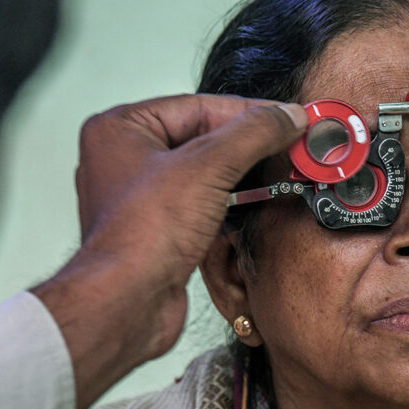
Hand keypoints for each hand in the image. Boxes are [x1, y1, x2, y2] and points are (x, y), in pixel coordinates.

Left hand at [33, 94, 306, 408]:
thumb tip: (286, 115)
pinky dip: (227, 199)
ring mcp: (138, 195)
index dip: (248, 112)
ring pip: (201, 170)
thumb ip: (252, 134)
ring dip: (240, 173)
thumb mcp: (208, 167)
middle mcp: (123, 157)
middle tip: (289, 143)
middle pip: (200, 136)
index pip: (196, 106)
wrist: (128, 302)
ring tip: (280, 169)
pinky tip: (255, 199)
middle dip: (246, 143)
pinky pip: (198, 200)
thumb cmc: (143, 235)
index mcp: (120, 128)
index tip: (287, 117)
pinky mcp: (155, 227)